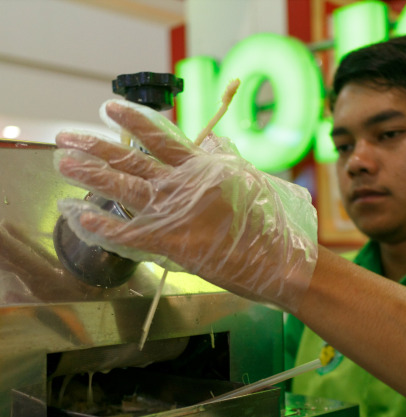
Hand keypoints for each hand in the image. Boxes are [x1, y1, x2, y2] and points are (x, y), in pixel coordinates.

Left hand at [55, 99, 317, 311]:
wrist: (280, 258)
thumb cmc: (268, 222)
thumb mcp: (248, 180)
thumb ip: (225, 161)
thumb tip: (211, 143)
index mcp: (203, 167)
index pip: (161, 137)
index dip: (133, 120)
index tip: (109, 108)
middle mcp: (184, 184)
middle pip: (132, 160)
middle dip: (97, 147)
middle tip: (66, 137)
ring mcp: (176, 211)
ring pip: (125, 188)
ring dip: (92, 175)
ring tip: (64, 163)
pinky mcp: (173, 242)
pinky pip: (131, 232)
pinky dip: (105, 226)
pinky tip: (81, 216)